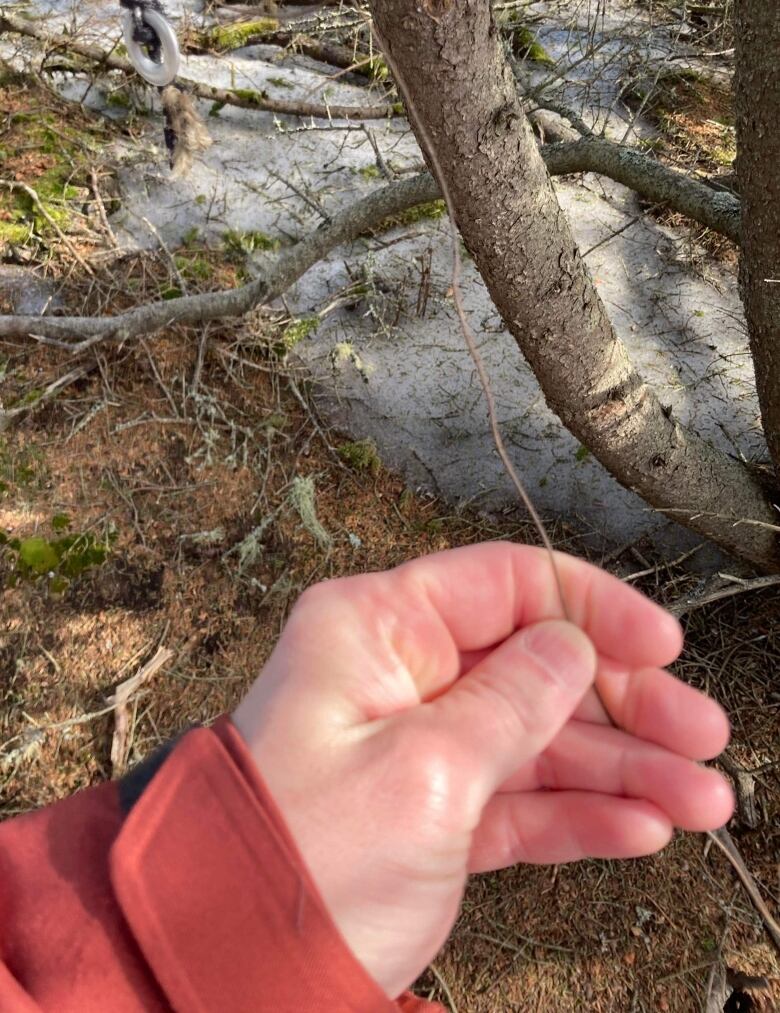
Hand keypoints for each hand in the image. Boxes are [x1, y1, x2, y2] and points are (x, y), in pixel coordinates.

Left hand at [232, 543, 732, 998]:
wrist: (235, 964)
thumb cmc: (298, 859)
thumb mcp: (422, 771)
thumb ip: (511, 702)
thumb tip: (574, 646)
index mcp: (376, 629)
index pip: (504, 584)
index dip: (592, 608)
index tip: (661, 644)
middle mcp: (399, 673)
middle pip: (536, 663)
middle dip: (623, 700)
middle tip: (698, 733)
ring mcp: (420, 741)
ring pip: (540, 736)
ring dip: (622, 766)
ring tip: (699, 798)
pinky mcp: (434, 807)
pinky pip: (521, 796)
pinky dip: (580, 812)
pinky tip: (640, 826)